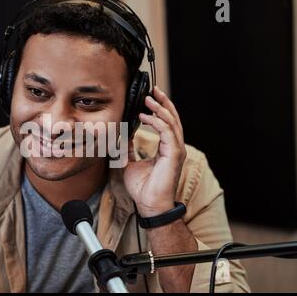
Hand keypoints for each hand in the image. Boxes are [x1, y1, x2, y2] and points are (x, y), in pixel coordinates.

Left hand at [123, 86, 186, 217]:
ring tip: (149, 99)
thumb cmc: (143, 187)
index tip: (149, 97)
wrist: (149, 205)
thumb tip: (120, 135)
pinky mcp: (174, 154)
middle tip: (153, 90)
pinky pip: (168, 132)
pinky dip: (157, 122)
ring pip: (172, 122)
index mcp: (167, 148)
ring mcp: (176, 150)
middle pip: (172, 118)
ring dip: (160, 108)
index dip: (159, 109)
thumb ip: (128, 148)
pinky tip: (145, 117)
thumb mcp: (130, 162)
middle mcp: (174, 147)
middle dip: (163, 102)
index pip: (166, 123)